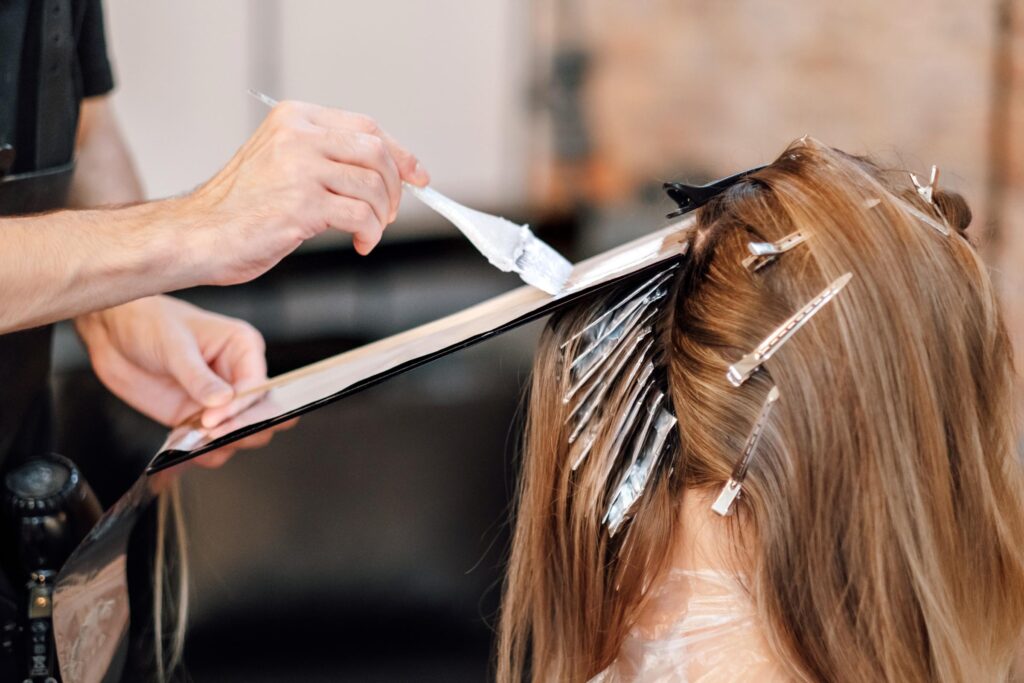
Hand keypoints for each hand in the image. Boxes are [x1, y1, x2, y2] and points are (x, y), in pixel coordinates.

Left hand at [75, 296, 292, 466]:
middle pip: (263, 415)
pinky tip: (184, 451)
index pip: (257, 387)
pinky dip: (201, 454)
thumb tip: (222, 402)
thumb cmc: (149, 322)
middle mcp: (238, 377)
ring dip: (222, 446)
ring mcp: (219, 402)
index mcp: (243, 349)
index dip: (240, 408)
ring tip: (194, 445)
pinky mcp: (197, 419)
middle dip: (244, 431)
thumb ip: (197, 377)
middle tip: (214, 437)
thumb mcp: (173, 345)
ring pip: (241, 436)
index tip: (211, 420)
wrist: (114, 333)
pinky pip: (211, 445)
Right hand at [183, 100, 429, 286]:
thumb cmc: (238, 209)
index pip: (367, 128)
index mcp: (295, 119)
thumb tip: (384, 173)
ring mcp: (300, 168)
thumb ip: (326, 160)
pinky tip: (361, 242)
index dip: (400, 154)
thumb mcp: (283, 165)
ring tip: (368, 231)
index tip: (417, 175)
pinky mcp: (302, 204)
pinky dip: (370, 232)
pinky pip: (360, 216)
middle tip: (390, 212)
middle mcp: (298, 137)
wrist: (198, 235)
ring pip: (373, 185)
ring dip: (382, 215)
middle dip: (394, 187)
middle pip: (376, 152)